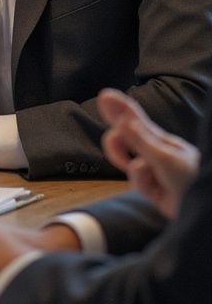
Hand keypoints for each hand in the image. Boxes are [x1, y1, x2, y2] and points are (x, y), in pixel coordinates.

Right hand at [98, 88, 199, 218]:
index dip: (119, 108)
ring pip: (126, 162)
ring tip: (145, 172)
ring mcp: (151, 169)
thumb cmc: (190, 178)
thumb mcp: (164, 157)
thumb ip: (140, 140)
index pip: (135, 119)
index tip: (104, 95)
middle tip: (116, 148)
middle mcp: (153, 151)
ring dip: (131, 167)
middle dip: (116, 144)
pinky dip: (142, 183)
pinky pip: (135, 181)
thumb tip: (121, 121)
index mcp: (160, 139)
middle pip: (124, 140)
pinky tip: (156, 188)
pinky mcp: (149, 186)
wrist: (200, 208)